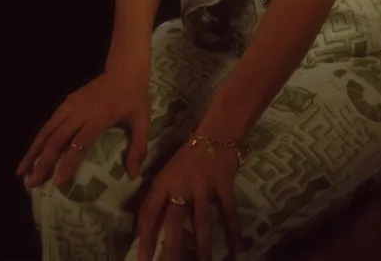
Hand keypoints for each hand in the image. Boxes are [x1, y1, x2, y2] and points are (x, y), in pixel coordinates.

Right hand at [16, 68, 150, 186]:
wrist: (124, 70)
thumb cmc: (135, 97)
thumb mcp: (143, 121)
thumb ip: (139, 147)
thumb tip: (133, 175)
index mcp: (99, 117)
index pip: (80, 143)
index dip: (68, 162)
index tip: (57, 181)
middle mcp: (81, 111)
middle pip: (57, 138)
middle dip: (43, 161)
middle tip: (31, 182)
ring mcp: (72, 104)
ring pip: (48, 129)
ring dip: (34, 150)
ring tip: (22, 171)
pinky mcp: (67, 101)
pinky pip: (50, 121)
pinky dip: (39, 138)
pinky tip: (33, 151)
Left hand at [137, 136, 241, 260]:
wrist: (216, 132)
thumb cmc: (188, 156)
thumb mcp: (167, 173)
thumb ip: (157, 198)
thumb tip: (143, 228)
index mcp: (163, 183)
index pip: (149, 213)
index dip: (144, 238)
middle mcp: (181, 185)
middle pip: (174, 222)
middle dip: (172, 249)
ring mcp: (203, 185)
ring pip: (201, 221)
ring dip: (203, 246)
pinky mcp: (223, 183)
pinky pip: (228, 211)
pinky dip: (234, 230)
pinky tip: (237, 248)